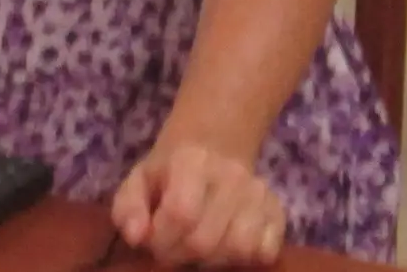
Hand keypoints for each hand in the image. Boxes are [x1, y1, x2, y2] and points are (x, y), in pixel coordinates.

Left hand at [109, 143, 286, 266]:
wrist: (213, 147)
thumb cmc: (169, 172)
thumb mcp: (138, 181)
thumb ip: (128, 209)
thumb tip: (136, 237)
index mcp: (191, 161)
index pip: (181, 214)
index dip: (163, 240)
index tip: (154, 241)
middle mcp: (231, 174)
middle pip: (207, 239)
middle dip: (182, 254)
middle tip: (174, 248)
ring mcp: (259, 192)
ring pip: (239, 249)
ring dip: (214, 259)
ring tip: (200, 246)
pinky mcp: (278, 210)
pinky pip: (266, 251)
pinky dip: (246, 257)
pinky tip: (227, 243)